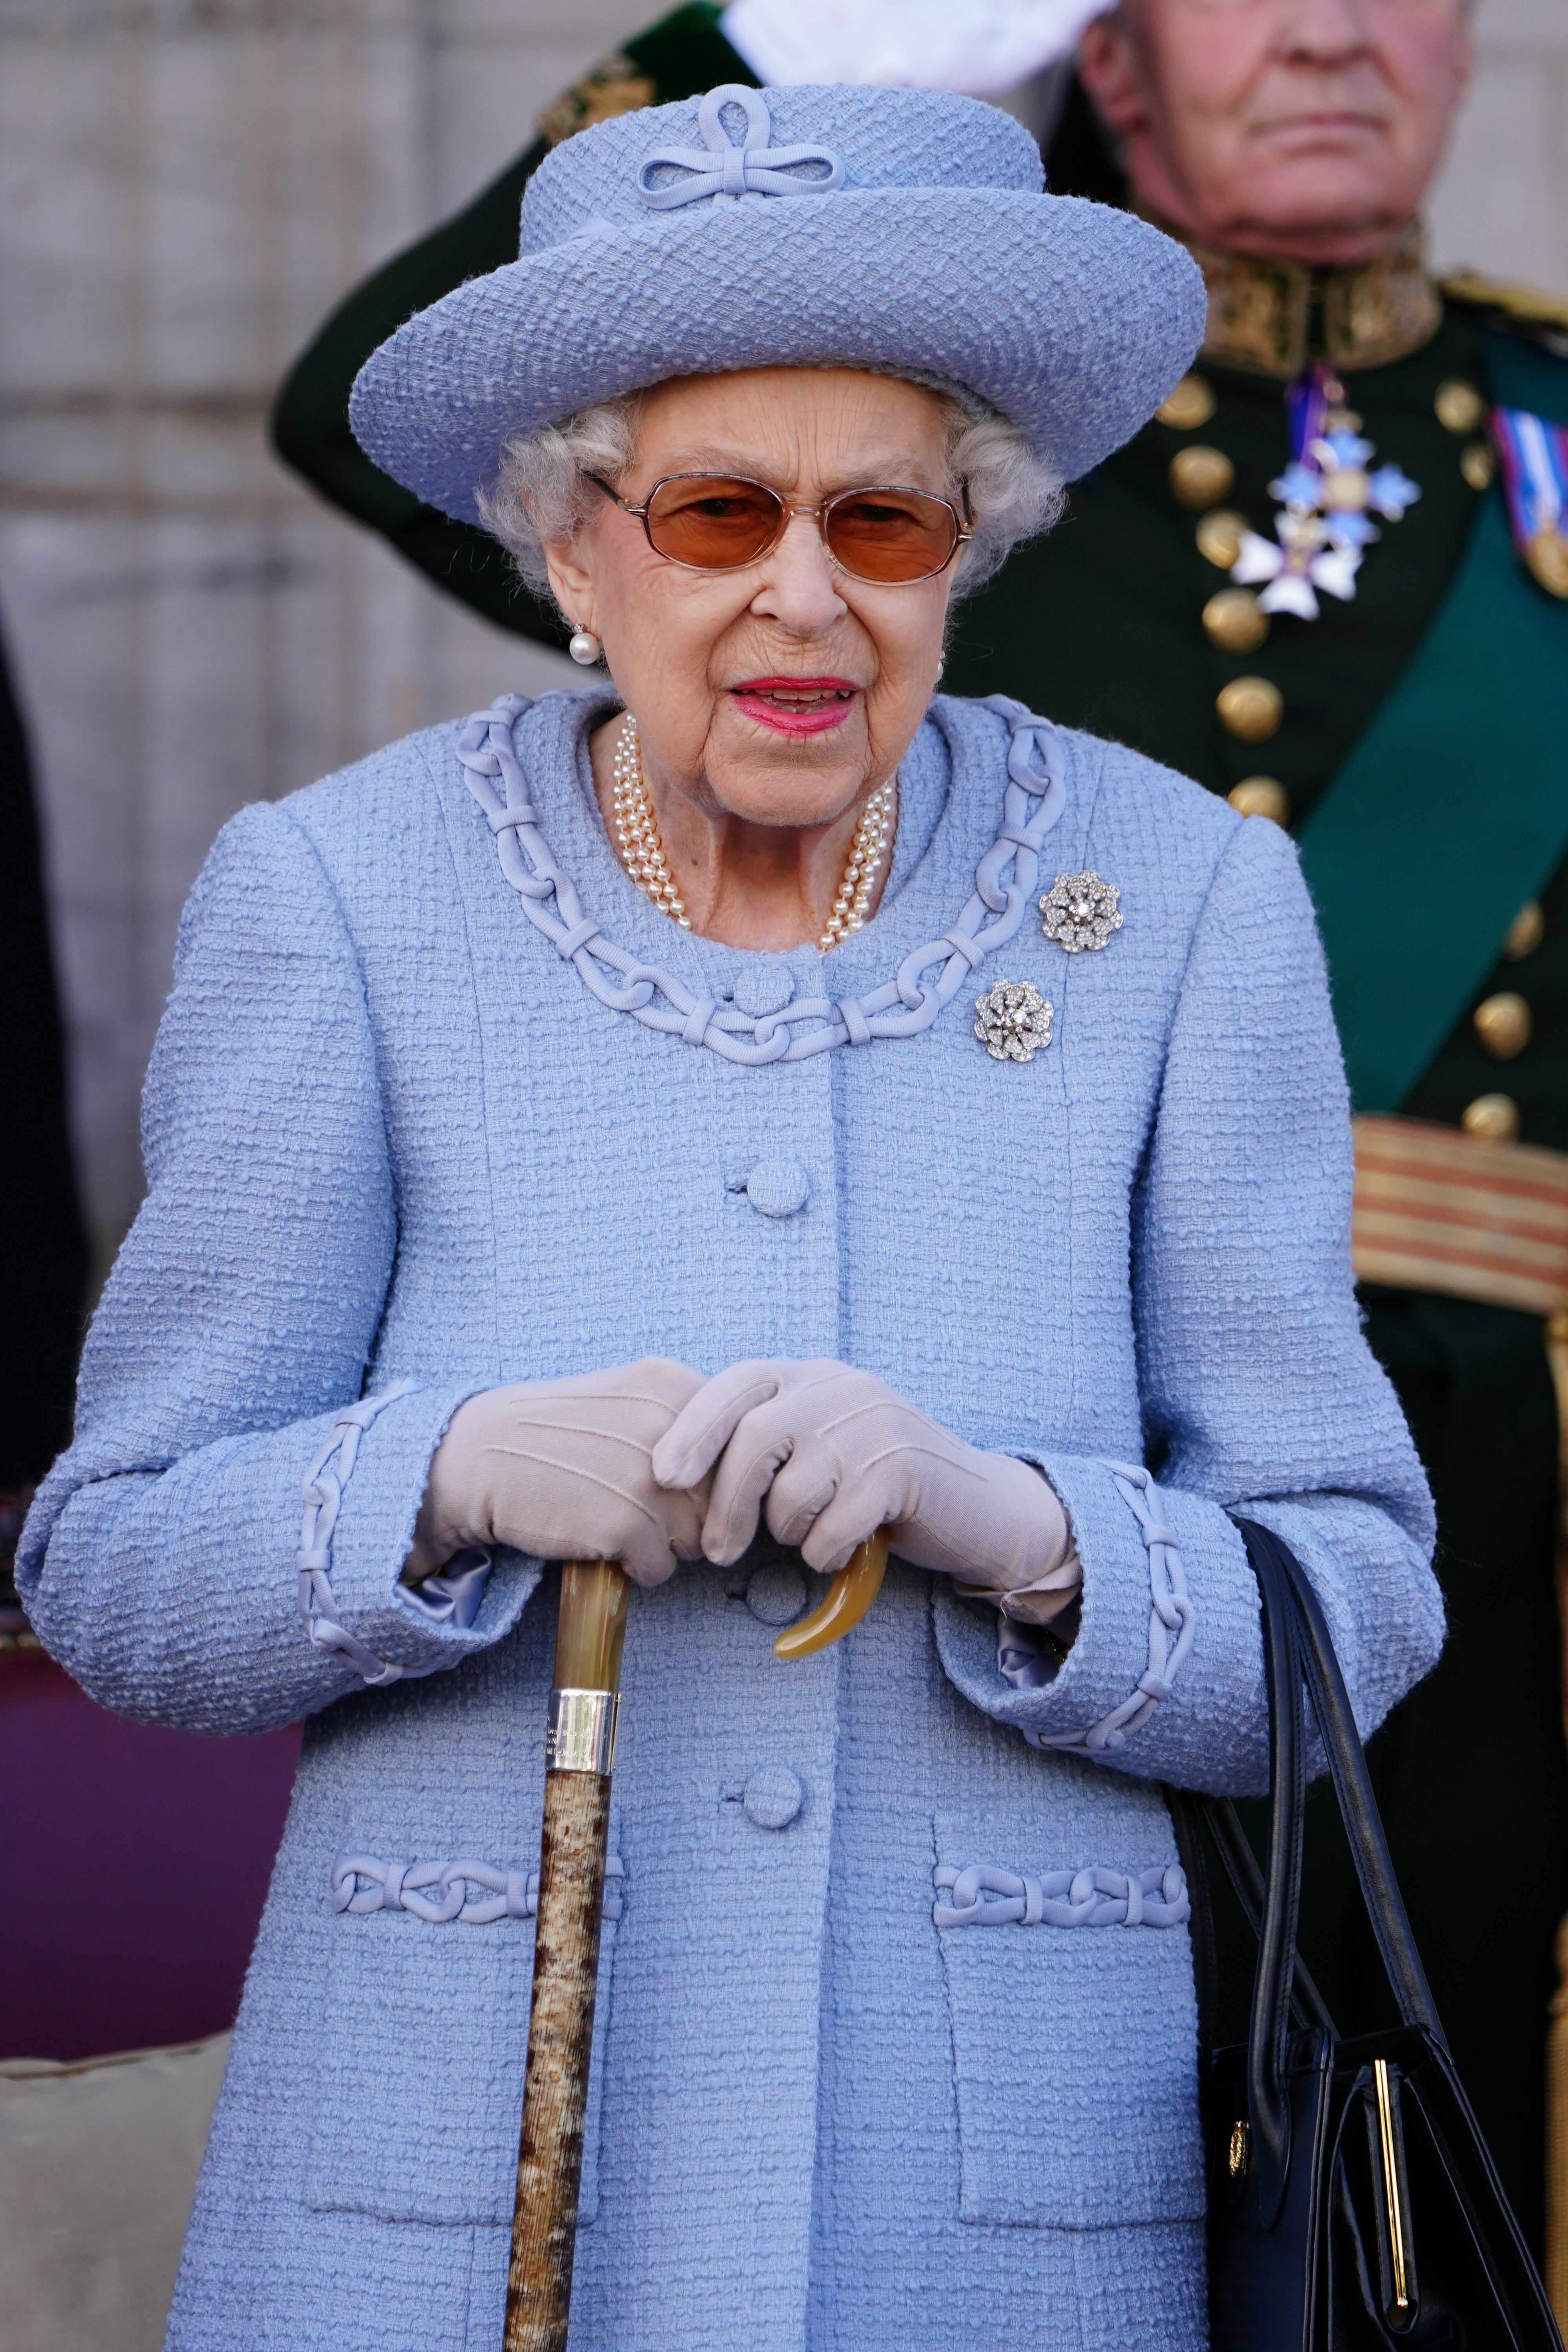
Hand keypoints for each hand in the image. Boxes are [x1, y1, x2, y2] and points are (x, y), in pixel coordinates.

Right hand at [407, 1358, 710, 1589]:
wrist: (481, 1457)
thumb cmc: (555, 1433)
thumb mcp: (626, 1399)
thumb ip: (683, 1421)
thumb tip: (738, 1471)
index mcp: (672, 1385)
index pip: (735, 1445)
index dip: (711, 1475)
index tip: (679, 1483)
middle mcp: (670, 1426)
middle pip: (721, 1495)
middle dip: (691, 1512)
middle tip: (641, 1506)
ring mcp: (651, 1478)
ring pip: (699, 1537)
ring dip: (665, 1543)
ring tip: (618, 1522)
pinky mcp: (627, 1525)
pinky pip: (661, 1567)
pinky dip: (635, 1566)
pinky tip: (600, 1541)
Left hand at [652, 1359, 1076, 1611]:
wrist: (977, 1504)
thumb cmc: (874, 1483)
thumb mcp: (818, 1445)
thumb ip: (765, 1443)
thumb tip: (674, 1473)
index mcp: (811, 1378)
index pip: (738, 1384)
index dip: (694, 1427)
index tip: (664, 1476)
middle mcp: (839, 1389)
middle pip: (755, 1439)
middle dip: (727, 1504)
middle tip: (716, 1553)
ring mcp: (873, 1426)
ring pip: (792, 1492)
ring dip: (788, 1532)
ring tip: (811, 1535)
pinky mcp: (901, 1471)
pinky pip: (832, 1527)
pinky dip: (825, 1552)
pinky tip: (842, 1548)